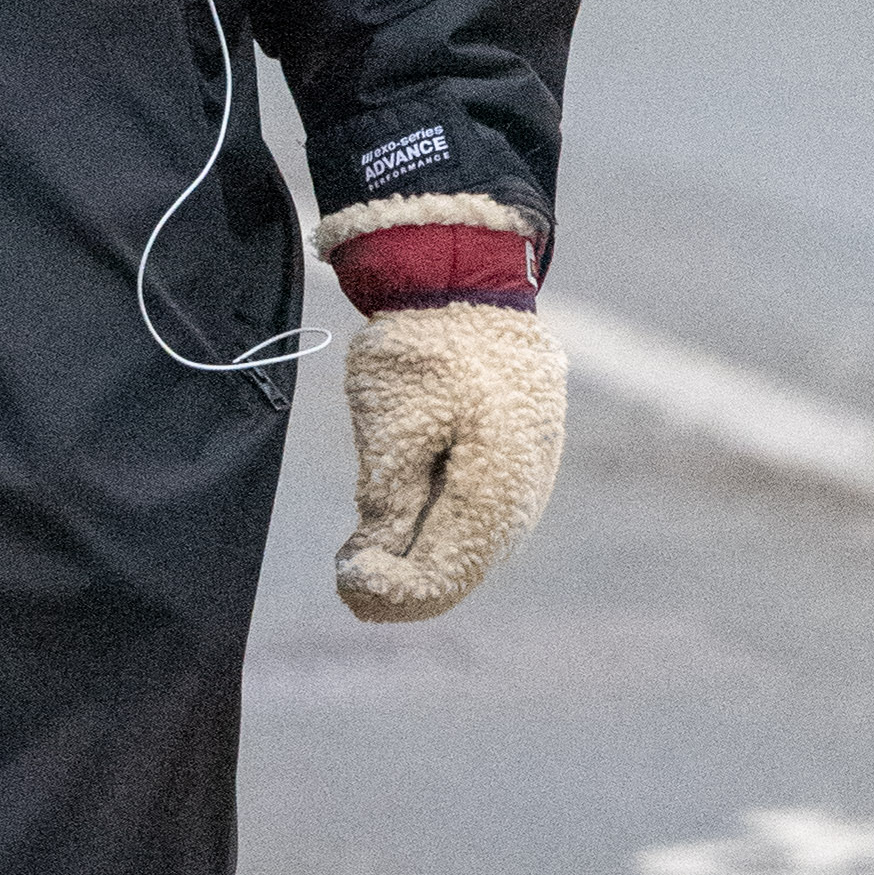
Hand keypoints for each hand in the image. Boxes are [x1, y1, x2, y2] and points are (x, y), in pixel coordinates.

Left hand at [335, 304, 566, 626]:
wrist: (469, 283)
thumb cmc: (428, 346)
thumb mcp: (393, 422)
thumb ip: (389, 500)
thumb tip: (374, 561)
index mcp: (496, 489)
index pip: (443, 577)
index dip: (390, 591)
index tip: (347, 572)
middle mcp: (522, 499)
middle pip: (460, 574)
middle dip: (401, 583)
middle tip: (349, 570)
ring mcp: (526, 486)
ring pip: (469, 553)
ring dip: (418, 559)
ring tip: (367, 550)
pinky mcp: (516, 470)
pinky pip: (476, 523)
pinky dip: (435, 532)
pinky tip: (400, 522)